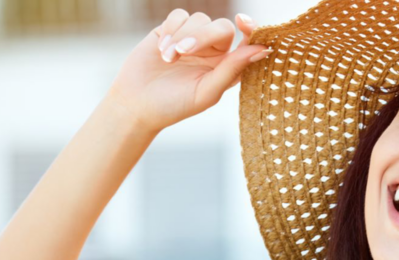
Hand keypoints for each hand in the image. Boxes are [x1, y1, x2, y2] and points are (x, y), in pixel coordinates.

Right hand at [104, 10, 269, 133]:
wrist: (136, 104)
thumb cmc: (175, 105)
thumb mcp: (206, 92)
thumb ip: (232, 70)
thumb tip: (261, 50)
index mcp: (227, 67)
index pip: (247, 42)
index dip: (251, 29)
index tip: (243, 22)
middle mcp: (213, 51)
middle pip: (222, 27)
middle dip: (202, 36)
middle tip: (182, 52)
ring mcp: (192, 39)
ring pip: (200, 19)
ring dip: (181, 37)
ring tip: (168, 59)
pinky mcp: (171, 30)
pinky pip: (180, 15)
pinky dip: (171, 29)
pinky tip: (161, 49)